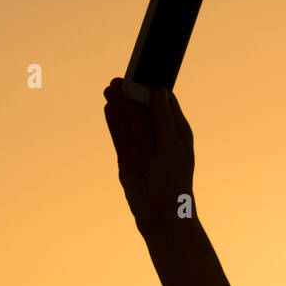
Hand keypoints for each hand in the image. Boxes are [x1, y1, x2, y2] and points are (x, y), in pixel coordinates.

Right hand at [103, 78, 195, 237]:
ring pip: (129, 122)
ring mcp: (143, 148)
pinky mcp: (128, 158)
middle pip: (143, 111)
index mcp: (177, 133)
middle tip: (118, 79)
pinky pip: (120, 136)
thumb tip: (160, 92)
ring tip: (110, 89)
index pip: (165, 104)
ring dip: (120, 106)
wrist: (161, 215)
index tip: (144, 71)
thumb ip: (164, 120)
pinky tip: (109, 108)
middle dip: (132, 95)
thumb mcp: (172, 146)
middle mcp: (160, 138)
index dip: (154, 88)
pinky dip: (114, 122)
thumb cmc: (175, 182)